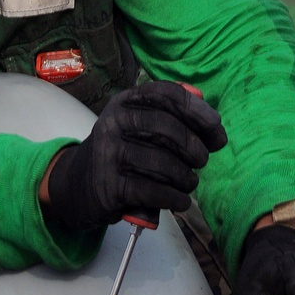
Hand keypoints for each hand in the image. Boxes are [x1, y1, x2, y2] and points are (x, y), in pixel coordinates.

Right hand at [42, 81, 226, 233]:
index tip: (216, 126)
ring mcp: (109, 154)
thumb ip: (175, 119)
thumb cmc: (122, 153)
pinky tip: (180, 200)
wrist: (78, 184)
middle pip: (168, 127)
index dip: (196, 109)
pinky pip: (153, 191)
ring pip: (163, 163)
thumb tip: (216, 128)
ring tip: (189, 183)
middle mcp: (113, 122)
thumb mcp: (139, 127)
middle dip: (195, 147)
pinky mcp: (109, 185)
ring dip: (186, 177)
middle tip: (202, 161)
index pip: (165, 94)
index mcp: (125, 102)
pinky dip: (175, 198)